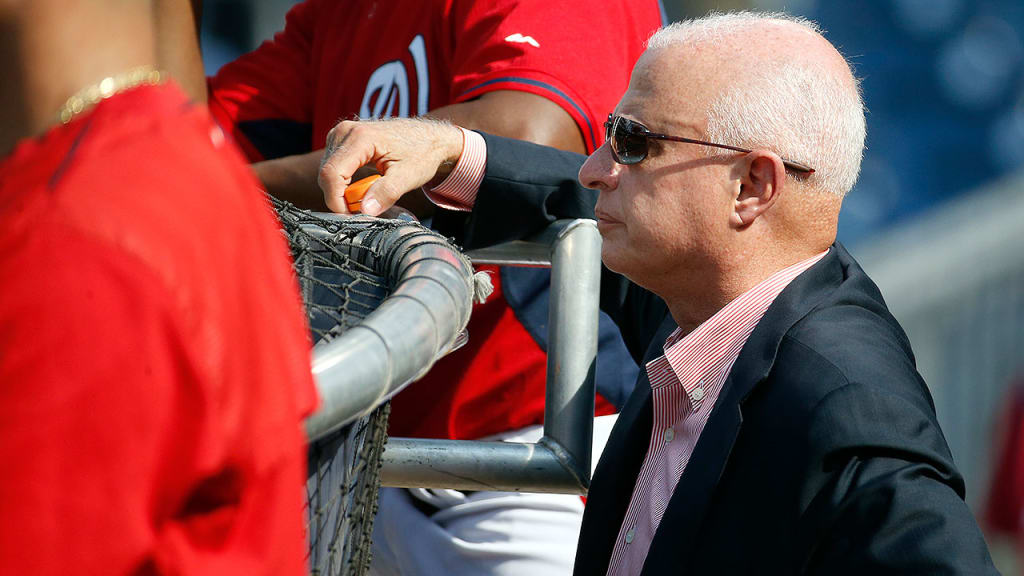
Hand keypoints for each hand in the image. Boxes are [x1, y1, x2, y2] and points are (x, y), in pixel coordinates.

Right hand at [318, 118, 463, 214]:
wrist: (428, 138)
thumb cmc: (422, 153)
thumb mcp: (409, 176)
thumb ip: (387, 193)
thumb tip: (365, 210)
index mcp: (360, 137)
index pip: (332, 174)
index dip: (336, 200)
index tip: (351, 215)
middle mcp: (345, 131)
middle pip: (327, 174)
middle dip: (341, 197)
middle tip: (366, 206)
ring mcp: (341, 134)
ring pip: (328, 172)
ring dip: (343, 191)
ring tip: (369, 193)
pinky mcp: (341, 140)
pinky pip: (333, 168)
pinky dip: (344, 182)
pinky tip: (364, 184)